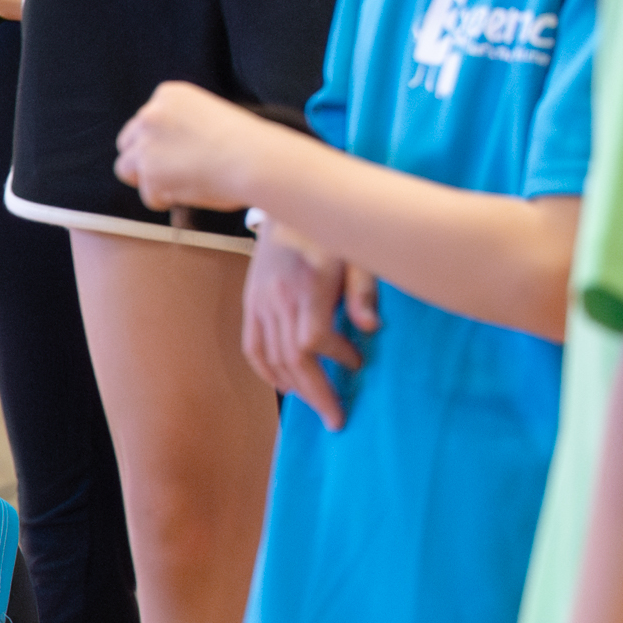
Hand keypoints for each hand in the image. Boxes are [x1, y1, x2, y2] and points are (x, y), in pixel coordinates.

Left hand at [115, 81, 264, 213]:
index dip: (158, 140)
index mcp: (168, 94)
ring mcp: (146, 145)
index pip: (145, 120)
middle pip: (128, 142)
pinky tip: (188, 192)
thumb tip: (169, 149)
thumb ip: (181, 124)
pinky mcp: (148, 174)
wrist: (253, 157)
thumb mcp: (208, 113)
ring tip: (176, 184)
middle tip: (168, 172)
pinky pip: (147, 194)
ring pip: (126, 168)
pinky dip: (164, 199)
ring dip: (147, 179)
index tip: (176, 151)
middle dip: (144, 158)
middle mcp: (150, 115)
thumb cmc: (244, 140)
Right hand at [242, 225, 381, 429]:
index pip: (314, 340)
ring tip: (315, 404)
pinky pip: (253, 347)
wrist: (286, 203)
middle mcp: (278, 300)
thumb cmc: (330, 227)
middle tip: (335, 419)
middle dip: (315, 393)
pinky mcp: (250, 304)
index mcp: (306, 287)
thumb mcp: (358, 251)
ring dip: (293, 387)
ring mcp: (259, 304)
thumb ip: (364, 291)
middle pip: (292, 360)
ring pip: (271, 359)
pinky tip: (284, 385)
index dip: (337, 357)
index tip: (358, 362)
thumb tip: (371, 330)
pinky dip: (267, 371)